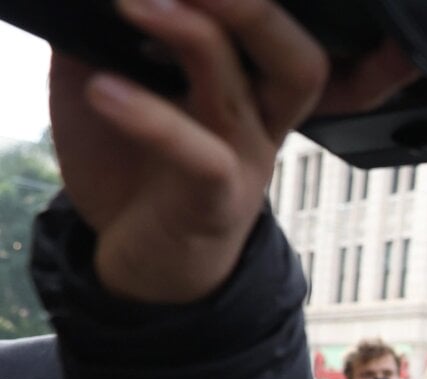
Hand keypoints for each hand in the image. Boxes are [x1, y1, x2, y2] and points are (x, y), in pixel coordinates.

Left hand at [47, 0, 415, 303]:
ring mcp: (243, 162)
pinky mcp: (215, 201)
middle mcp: (260, 120)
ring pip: (253, 94)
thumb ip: (106, 39)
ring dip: (197, 36)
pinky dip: (153, 119)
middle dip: (257, 10)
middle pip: (302, 60)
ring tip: (138, 4)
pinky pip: (202, 156)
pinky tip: (103, 90)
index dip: (283, 12)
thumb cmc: (135, 170)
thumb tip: (85, 0)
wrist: (143, 265)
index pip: (287, 39)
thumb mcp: (113, 84)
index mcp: (249, 87)